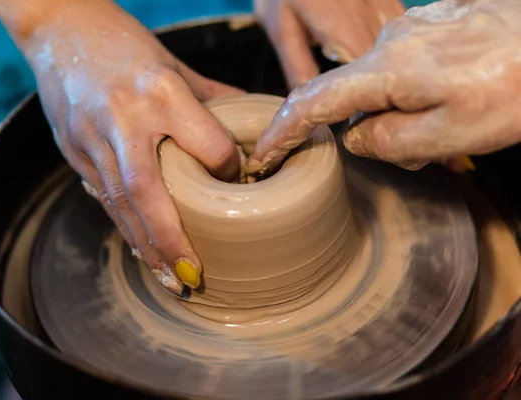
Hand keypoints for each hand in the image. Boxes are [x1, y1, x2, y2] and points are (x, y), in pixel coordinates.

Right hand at [19, 1, 243, 294]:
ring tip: (170, 279)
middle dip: (172, 240)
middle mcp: (125, 118)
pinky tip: (142, 250)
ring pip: (120, 203)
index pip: (208, 146)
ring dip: (145, 246)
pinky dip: (123, 227)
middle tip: (195, 278)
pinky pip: (100, 196)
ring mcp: (92, 136)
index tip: (237, 182)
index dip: (228, 170)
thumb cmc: (125, 43)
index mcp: (161, 91)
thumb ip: (212, 99)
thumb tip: (252, 129)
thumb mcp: (176, 63)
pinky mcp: (72, 149)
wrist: (58, 26)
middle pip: (148, 192)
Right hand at [247, 0, 520, 175]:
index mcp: (388, 69)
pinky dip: (417, 89)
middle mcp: (391, 41)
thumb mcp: (449, 136)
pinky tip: (456, 94)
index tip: (262, 152)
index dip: (283, 130)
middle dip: (372, 128)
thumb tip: (356, 137)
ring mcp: (412, 28)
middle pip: (352, 97)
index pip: (313, 102)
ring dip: (401, 111)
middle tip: (421, 152)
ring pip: (381, 83)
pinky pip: (404, 65)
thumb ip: (387, 142)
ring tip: (451, 122)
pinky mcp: (432, 24)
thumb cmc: (519, 89)